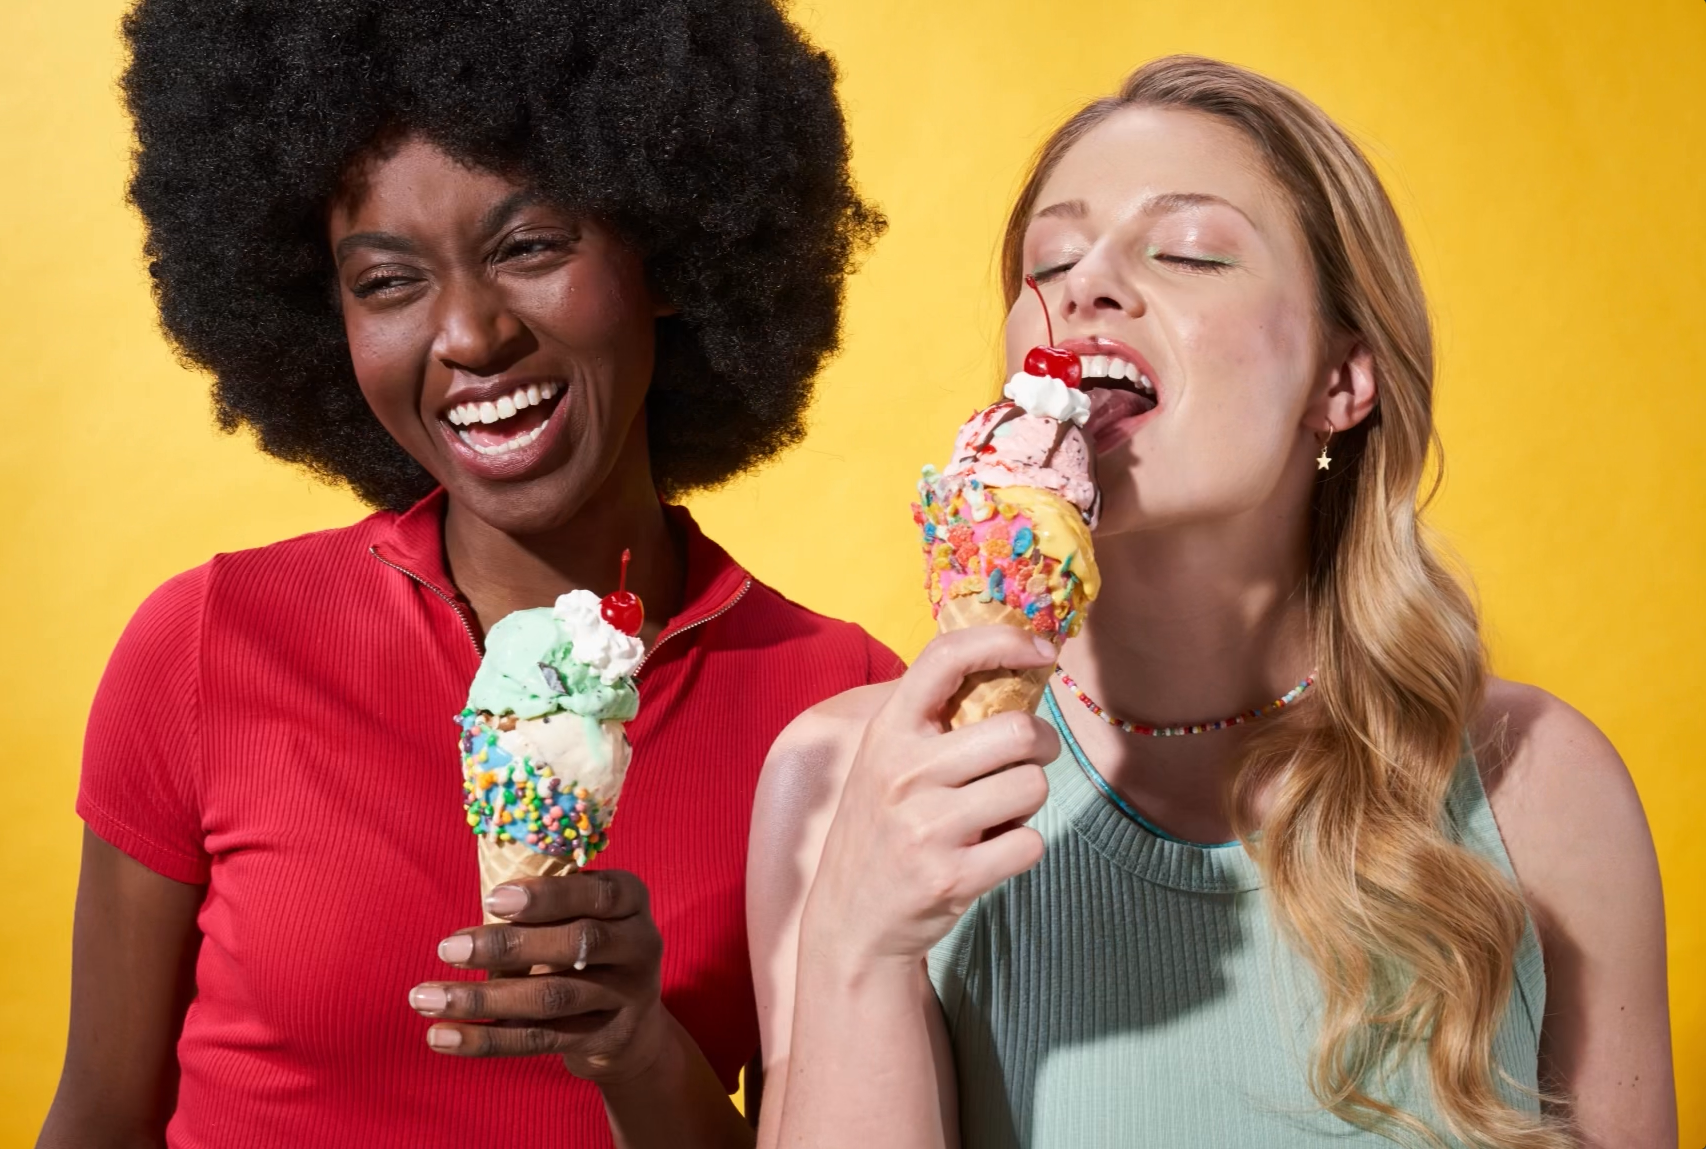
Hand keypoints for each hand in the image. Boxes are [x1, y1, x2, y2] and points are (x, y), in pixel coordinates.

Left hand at [408, 869, 667, 1084]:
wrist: (632, 1026)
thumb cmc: (587, 948)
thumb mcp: (583, 914)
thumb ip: (547, 903)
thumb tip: (483, 894)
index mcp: (631, 901)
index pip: (599, 893)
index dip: (548, 896)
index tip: (492, 899)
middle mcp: (640, 945)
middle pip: (577, 944)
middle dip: (508, 946)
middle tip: (448, 948)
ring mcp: (627, 996)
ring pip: (552, 998)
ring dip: (484, 999)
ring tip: (427, 997)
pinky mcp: (604, 1040)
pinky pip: (540, 1041)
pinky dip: (486, 1040)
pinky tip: (442, 1035)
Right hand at [802, 625, 1059, 969]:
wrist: (850, 921)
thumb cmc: (881, 828)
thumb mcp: (884, 762)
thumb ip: (932, 719)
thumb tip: (1013, 664)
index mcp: (888, 733)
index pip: (945, 658)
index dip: (1003, 640)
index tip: (1043, 649)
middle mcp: (903, 773)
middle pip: (1017, 732)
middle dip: (1042, 744)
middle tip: (1030, 758)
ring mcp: (927, 827)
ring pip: (1032, 787)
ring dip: (1030, 799)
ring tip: (997, 812)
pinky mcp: (953, 877)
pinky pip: (1030, 842)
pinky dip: (1023, 847)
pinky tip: (991, 852)